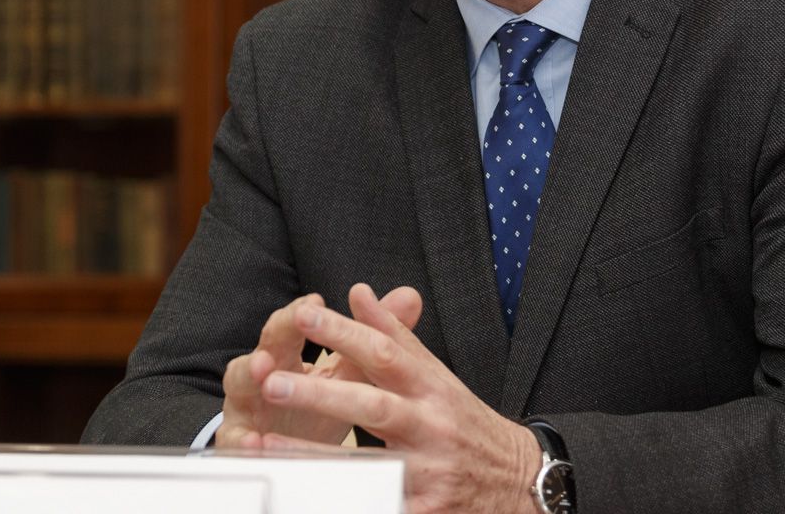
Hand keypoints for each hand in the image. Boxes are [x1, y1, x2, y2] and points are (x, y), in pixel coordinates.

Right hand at [217, 287, 422, 449]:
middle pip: (266, 344)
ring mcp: (247, 403)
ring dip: (249, 377)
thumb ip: (373, 336)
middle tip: (291, 324)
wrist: (282, 446)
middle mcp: (262, 370)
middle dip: (275, 336)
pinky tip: (254, 442)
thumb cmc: (315, 402)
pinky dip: (243, 440)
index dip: (301, 312)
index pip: (294, 323)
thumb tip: (410, 296)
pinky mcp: (240, 440)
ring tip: (261, 374)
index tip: (314, 301)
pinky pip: (237, 439)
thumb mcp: (347, 370)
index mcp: (289, 350)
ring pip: (240, 385)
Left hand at [256, 283, 543, 513]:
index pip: (384, 353)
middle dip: (321, 394)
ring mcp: (429, 474)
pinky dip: (341, 500)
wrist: (518, 482)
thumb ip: (393, 335)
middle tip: (273, 383)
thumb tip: (357, 292)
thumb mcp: (436, 375)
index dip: (344, 333)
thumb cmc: (464, 422)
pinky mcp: (426, 511)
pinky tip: (303, 495)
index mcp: (431, 388)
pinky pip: (378, 504)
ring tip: (266, 445)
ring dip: (313, 456)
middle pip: (373, 406)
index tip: (304, 316)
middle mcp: (430, 427)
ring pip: (367, 464)